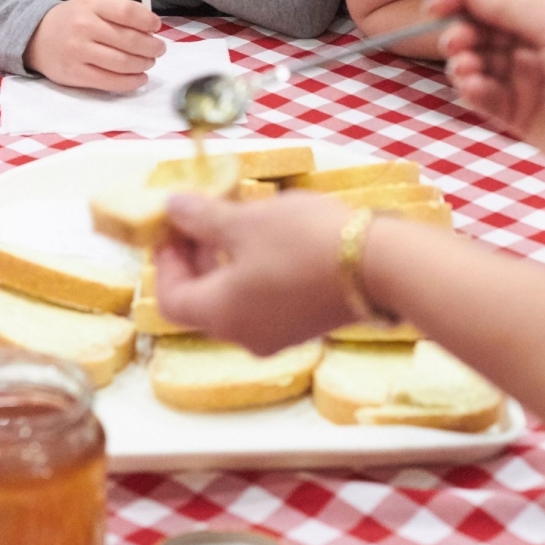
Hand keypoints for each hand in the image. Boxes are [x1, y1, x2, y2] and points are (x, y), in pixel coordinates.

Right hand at [24, 0, 164, 91]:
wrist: (36, 36)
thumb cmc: (73, 19)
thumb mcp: (94, 4)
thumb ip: (120, 11)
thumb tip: (152, 27)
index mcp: (92, 4)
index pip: (128, 12)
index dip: (148, 21)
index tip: (156, 26)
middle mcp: (84, 27)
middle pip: (129, 40)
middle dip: (152, 47)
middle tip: (159, 49)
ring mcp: (78, 52)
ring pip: (123, 62)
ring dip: (144, 64)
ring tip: (149, 62)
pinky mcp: (75, 74)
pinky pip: (110, 82)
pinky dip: (131, 82)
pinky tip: (140, 78)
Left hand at [156, 192, 353, 353]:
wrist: (380, 265)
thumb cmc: (303, 241)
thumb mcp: (246, 221)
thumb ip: (202, 218)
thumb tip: (172, 209)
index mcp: (220, 314)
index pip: (170, 298)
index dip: (164, 262)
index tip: (171, 226)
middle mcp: (244, 335)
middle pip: (203, 301)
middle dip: (197, 257)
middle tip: (202, 216)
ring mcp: (278, 334)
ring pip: (235, 301)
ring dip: (227, 263)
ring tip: (240, 220)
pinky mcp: (306, 325)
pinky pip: (265, 302)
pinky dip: (256, 273)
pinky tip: (273, 239)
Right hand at [429, 0, 544, 185]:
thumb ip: (505, 2)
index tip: (436, 5)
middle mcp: (534, 39)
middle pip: (482, 25)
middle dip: (462, 30)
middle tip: (455, 41)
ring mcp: (526, 76)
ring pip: (479, 61)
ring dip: (464, 60)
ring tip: (467, 67)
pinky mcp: (520, 113)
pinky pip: (486, 96)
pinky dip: (473, 90)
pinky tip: (474, 88)